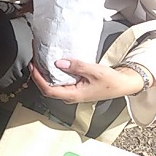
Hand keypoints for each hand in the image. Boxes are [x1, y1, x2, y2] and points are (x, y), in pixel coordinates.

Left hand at [29, 59, 145, 103]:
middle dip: (38, 74)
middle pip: (47, 87)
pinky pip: (59, 81)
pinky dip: (53, 72)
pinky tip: (52, 63)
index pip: (48, 90)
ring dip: (44, 73)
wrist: (123, 84)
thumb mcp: (95, 71)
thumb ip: (77, 66)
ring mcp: (71, 92)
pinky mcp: (74, 87)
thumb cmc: (111, 81)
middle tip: (34, 59)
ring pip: (52, 84)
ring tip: (40, 59)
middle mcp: (69, 96)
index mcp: (73, 95)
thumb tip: (59, 63)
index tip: (33, 66)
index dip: (37, 79)